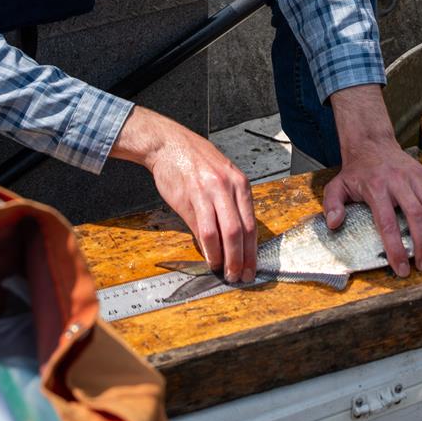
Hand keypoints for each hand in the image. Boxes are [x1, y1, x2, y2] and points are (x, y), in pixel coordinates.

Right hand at [111, 107, 256, 281]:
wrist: (168, 144)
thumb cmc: (195, 161)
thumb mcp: (221, 177)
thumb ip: (230, 204)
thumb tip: (234, 238)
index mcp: (240, 184)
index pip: (253, 224)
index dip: (253, 251)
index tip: (251, 267)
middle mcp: (228, 188)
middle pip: (241, 232)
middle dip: (241, 259)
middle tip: (239, 276)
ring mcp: (209, 193)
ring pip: (223, 233)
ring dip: (225, 258)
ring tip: (224, 272)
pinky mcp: (190, 198)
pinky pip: (202, 229)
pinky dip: (208, 248)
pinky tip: (209, 258)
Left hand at [325, 85, 421, 275]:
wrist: (372, 144)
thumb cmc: (356, 172)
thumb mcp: (336, 186)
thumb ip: (332, 205)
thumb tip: (334, 224)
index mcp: (376, 188)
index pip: (387, 222)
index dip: (396, 247)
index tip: (402, 268)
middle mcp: (400, 183)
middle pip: (416, 215)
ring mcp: (418, 178)